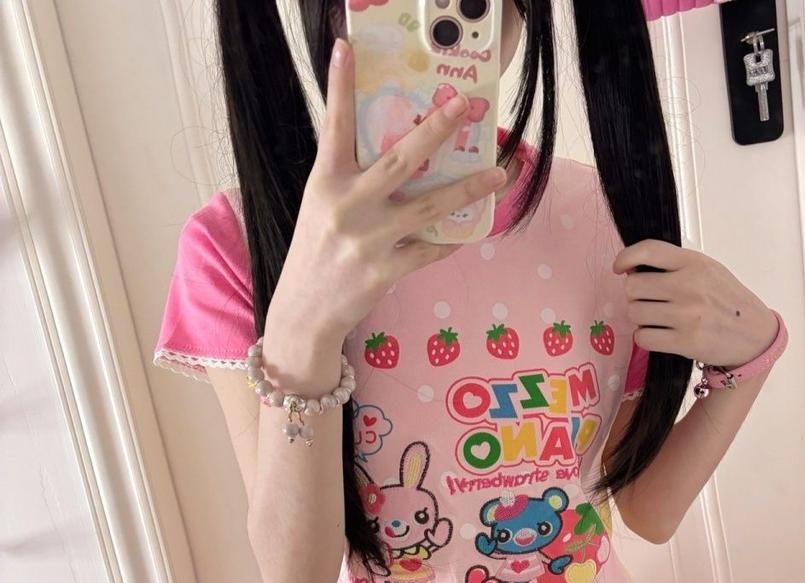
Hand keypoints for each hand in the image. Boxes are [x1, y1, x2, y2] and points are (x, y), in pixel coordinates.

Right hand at [266, 38, 506, 346]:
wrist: (305, 310)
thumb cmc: (317, 250)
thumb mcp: (322, 205)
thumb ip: (350, 177)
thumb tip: (396, 150)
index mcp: (326, 182)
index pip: (333, 125)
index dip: (339, 86)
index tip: (347, 48)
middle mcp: (348, 206)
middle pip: (400, 160)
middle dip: (435, 130)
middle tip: (463, 106)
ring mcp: (369, 240)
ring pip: (428, 207)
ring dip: (467, 190)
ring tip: (497, 174)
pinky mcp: (386, 270)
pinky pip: (430, 250)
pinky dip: (451, 239)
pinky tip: (471, 230)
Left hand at [613, 240, 778, 369]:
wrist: (754, 335)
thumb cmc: (727, 301)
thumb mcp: (709, 271)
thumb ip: (676, 266)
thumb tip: (633, 270)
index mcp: (695, 263)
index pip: (649, 250)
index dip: (626, 257)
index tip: (620, 268)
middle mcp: (689, 286)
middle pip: (633, 287)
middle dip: (634, 296)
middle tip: (648, 301)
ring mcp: (686, 315)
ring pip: (635, 313)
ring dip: (640, 318)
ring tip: (657, 319)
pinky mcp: (685, 342)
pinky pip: (643, 338)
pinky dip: (645, 337)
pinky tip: (659, 334)